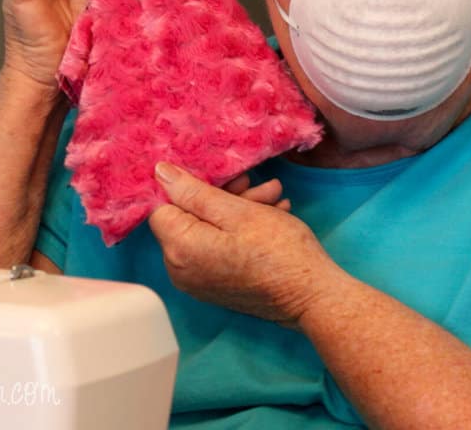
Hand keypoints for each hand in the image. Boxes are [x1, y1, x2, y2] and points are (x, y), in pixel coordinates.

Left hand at [148, 162, 343, 326]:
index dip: (191, 188)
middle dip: (222, 196)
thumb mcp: (237, 211)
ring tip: (272, 197)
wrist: (310, 296)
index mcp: (179, 249)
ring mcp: (198, 281)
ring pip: (207, 231)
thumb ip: (194, 192)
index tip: (223, 178)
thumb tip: (159, 173)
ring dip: (237, 209)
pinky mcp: (215, 286)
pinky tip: (270, 214)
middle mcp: (180, 270)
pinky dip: (238, 231)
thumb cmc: (278, 250)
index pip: (163, 206)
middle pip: (188, 218)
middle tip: (254, 184)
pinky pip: (216, 249)